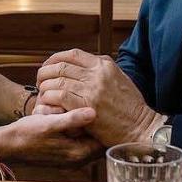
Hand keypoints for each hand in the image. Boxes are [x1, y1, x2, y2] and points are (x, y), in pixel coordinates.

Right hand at [0, 106, 101, 165]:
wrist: (7, 144)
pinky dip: (69, 123)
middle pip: (95, 136)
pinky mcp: (62, 149)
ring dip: (77, 120)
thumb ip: (73, 119)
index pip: (103, 139)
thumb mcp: (50, 123)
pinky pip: (74, 135)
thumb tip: (94, 112)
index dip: (104, 122)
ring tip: (61, 110)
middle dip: (88, 120)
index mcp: (78, 154)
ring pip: (84, 134)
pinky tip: (57, 112)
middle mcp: (77, 157)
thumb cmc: (27, 134)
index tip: (101, 105)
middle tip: (78, 106)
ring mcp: (70, 154)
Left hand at [36, 49, 164, 146]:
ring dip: (45, 87)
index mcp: (104, 65)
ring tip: (43, 94)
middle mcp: (97, 74)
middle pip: (61, 66)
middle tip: (40, 81)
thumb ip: (102, 69)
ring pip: (57, 80)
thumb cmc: (131, 107)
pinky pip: (60, 96)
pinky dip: (50, 98)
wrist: (141, 127)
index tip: (48, 66)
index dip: (55, 58)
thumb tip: (86, 62)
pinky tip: (48, 103)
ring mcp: (92, 89)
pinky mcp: (87, 106)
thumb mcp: (120, 79)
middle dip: (45, 72)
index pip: (73, 54)